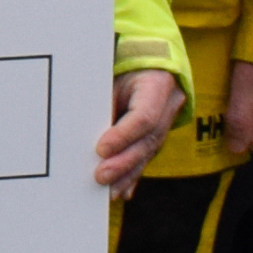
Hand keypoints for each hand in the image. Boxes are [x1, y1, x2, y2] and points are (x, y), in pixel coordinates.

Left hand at [94, 67, 184, 193]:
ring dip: (127, 174)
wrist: (147, 61)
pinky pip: (146, 156)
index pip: (144, 116)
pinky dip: (133, 175)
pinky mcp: (158, 133)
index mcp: (157, 84)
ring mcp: (167, 120)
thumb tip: (83, 128)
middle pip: (148, 139)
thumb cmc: (122, 64)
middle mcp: (168, 104)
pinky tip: (123, 192)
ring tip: (109, 192)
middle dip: (124, 162)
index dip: (123, 135)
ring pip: (149, 152)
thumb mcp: (112, 74)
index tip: (101, 149)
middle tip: (101, 177)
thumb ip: (104, 100)